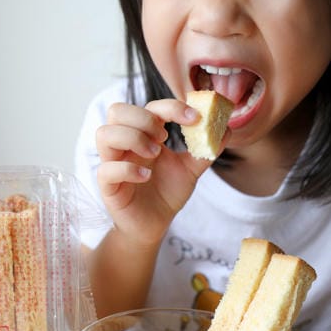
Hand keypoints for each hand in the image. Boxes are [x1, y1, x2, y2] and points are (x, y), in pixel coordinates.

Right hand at [94, 99, 211, 246]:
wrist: (155, 224)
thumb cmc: (167, 193)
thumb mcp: (191, 169)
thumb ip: (206, 150)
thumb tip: (226, 129)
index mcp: (144, 134)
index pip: (147, 106)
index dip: (171, 106)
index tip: (194, 118)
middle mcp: (125, 144)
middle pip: (117, 111)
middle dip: (144, 119)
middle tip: (164, 138)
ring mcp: (113, 163)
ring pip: (104, 133)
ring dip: (132, 138)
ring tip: (154, 154)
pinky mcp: (108, 186)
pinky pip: (106, 169)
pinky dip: (127, 169)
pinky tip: (146, 176)